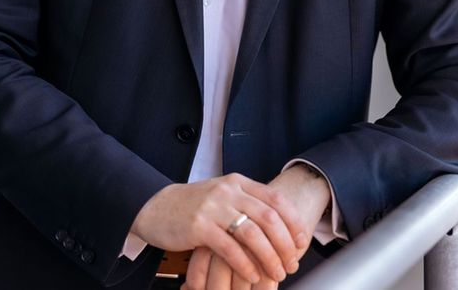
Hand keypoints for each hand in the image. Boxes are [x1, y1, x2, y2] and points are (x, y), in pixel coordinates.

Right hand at [185, 165, 332, 289]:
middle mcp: (229, 191)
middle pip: (269, 218)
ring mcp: (213, 208)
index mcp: (239, 183)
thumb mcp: (224, 196)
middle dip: (285, 244)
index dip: (293, 221)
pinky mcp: (199, 226)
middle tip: (292, 263)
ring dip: (269, 257)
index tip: (302, 240)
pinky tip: (252, 275)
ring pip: (252, 234)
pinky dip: (245, 264)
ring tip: (276, 273)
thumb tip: (281, 224)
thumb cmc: (194, 205)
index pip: (276, 199)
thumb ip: (248, 203)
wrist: (156, 207)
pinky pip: (229, 248)